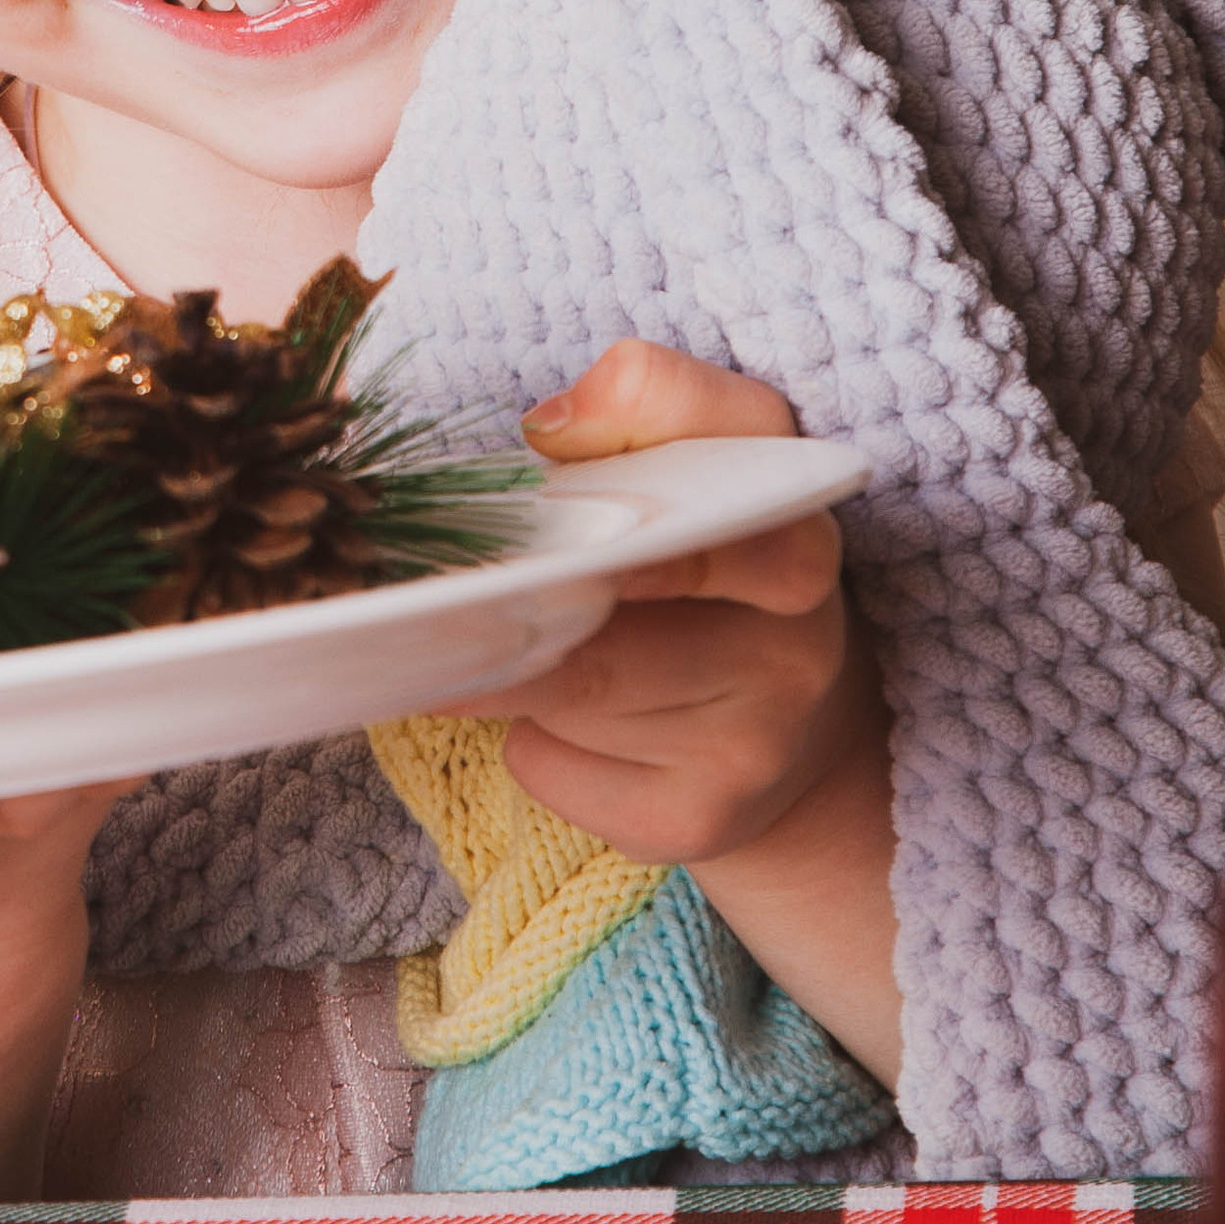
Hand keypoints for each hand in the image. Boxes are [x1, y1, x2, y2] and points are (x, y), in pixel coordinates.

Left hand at [450, 340, 877, 869]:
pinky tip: (553, 718)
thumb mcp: (708, 461)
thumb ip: (646, 401)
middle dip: (508, 608)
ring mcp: (752, 746)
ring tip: (490, 636)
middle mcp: (798, 646)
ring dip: (505, 666)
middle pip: (605, 630)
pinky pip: (550, 766)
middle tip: (424, 591)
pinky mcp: (696, 822)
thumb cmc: (715, 567)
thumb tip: (550, 428)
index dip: (633, 492)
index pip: (729, 501)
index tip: (541, 476)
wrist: (788, 736)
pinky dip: (524, 737)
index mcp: (800, 534)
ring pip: (565, 695)